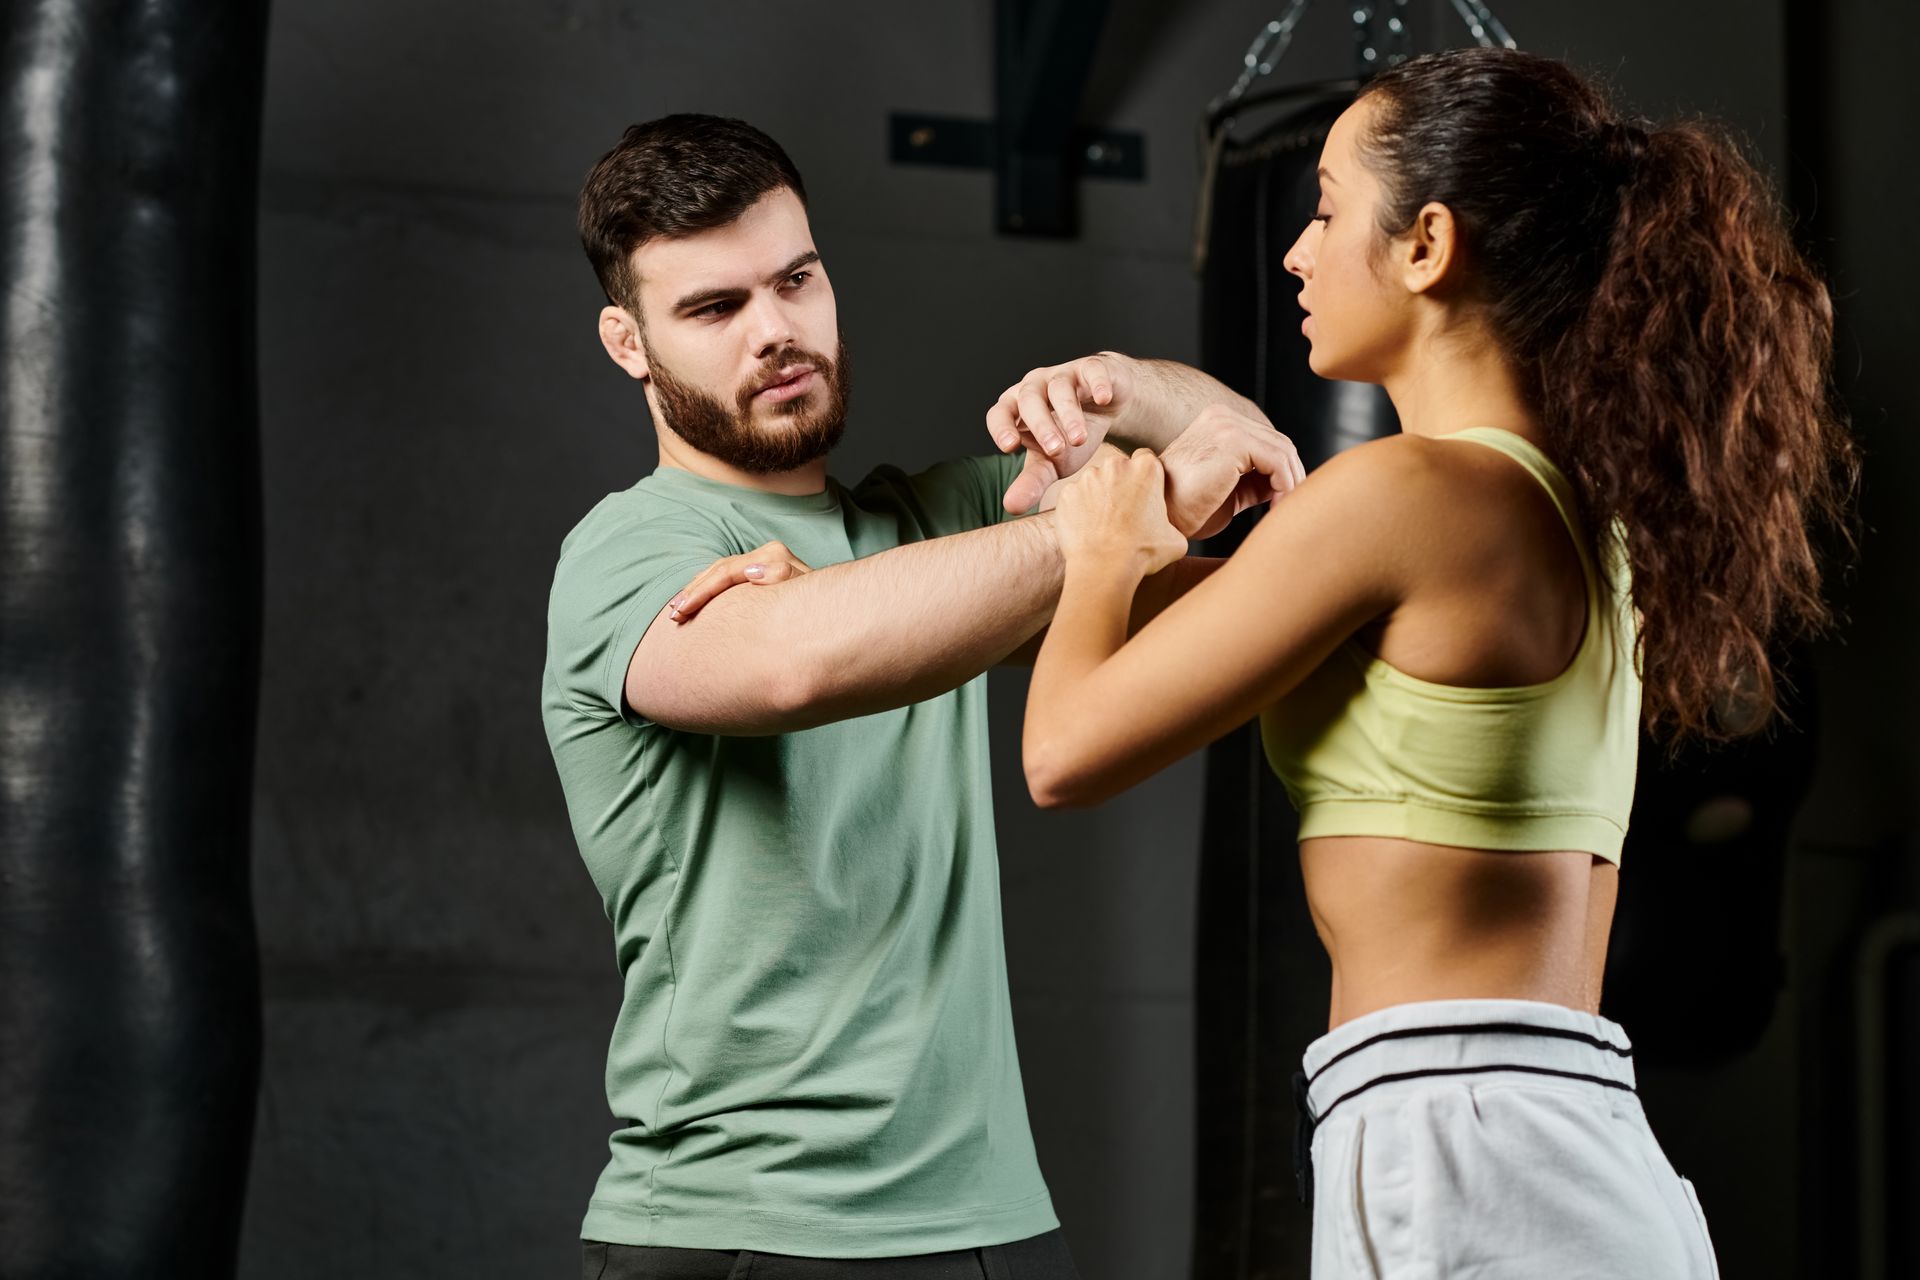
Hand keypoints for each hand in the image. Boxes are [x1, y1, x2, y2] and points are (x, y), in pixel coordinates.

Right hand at [666, 540, 811, 622]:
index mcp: (774, 558)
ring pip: (720, 571)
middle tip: (674, 615)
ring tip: (676, 610)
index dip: (703, 592)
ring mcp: (764, 562)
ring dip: (697, 590)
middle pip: (720, 569)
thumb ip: (785, 580)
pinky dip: (709, 588)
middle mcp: (768, 555)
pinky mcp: (762, 572)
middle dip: (694, 591)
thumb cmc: (823, 609)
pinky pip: (727, 577)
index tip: (684, 611)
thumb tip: (754, 572)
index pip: (728, 571)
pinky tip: (693, 601)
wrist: (840, 609)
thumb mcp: (807, 596)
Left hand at [986, 352, 1136, 514]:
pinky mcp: (1092, 368)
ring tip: (1080, 439)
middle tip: (1056, 450)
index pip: (998, 414)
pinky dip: (1097, 384)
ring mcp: (1062, 375)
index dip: (1001, 428)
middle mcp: (1034, 388)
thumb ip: (1032, 483)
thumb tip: (1011, 508)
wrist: (1105, 408)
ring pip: (1059, 388)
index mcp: (1016, 409)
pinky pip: (1092, 371)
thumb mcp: (1051, 463)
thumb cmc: (1069, 436)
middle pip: (1029, 400)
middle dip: (1041, 426)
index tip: (1011, 448)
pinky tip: (1104, 399)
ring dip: (1069, 413)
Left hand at [1051, 448, 1188, 577]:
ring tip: (1103, 522)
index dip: (1145, 477)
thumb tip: (1170, 529)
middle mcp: (1116, 465)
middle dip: (1120, 483)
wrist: (1104, 567)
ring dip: (1098, 495)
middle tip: (1123, 511)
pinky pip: (1074, 496)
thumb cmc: (1143, 553)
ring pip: (1094, 481)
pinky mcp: (1067, 493)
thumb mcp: (1176, 539)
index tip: (1142, 493)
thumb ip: (1173, 523)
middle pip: (1118, 467)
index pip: (1146, 459)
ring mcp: (1088, 477)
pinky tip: (1086, 528)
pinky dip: (1078, 508)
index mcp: (1146, 468)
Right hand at [1158, 404, 1306, 538]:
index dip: (1283, 472)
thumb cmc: (1185, 510)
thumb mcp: (1229, 490)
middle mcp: (1222, 417)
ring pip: (1284, 451)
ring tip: (1281, 509)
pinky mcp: (1234, 440)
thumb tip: (1286, 482)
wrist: (1158, 516)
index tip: (1282, 501)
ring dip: (1290, 484)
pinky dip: (1285, 486)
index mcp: (1218, 422)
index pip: (1268, 441)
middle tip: (1287, 507)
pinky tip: (1276, 506)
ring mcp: (1227, 425)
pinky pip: (1278, 461)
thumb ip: (1255, 480)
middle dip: (1291, 477)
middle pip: (1280, 443)